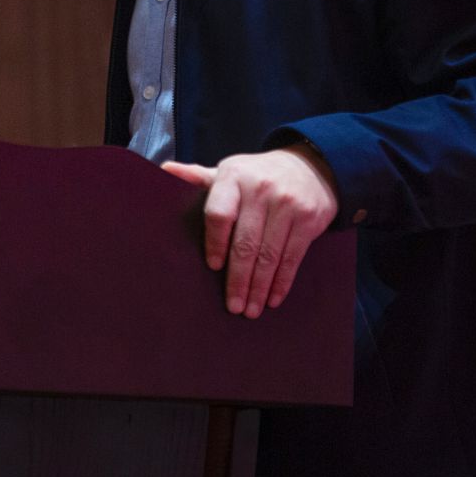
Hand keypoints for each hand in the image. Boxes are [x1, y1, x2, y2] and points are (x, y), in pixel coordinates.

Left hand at [162, 145, 338, 317]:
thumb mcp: (230, 172)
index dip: (215, 243)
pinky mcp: (308, 220)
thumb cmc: (258, 176)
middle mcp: (261, 189)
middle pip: (246, 243)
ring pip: (270, 255)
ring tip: (250, 310)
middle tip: (233, 306)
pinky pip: (293, 258)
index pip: (219, 214)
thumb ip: (199, 177)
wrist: (310, 166)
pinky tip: (273, 299)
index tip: (213, 267)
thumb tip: (166, 169)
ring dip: (259, 288)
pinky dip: (281, 282)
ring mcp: (287, 204)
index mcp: (234, 176)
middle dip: (238, 280)